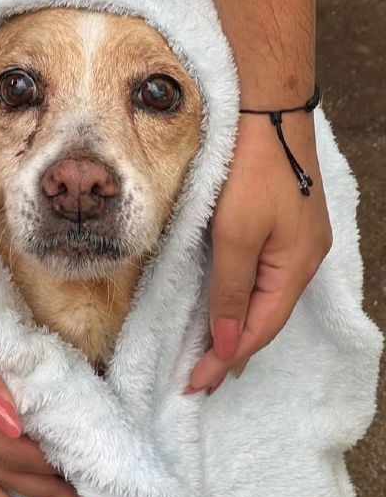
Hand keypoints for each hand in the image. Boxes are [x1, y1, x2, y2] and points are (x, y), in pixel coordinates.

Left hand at [189, 112, 330, 392]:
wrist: (267, 112)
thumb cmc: (251, 172)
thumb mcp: (234, 236)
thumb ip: (230, 290)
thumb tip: (227, 344)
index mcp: (294, 268)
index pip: (258, 330)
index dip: (226, 359)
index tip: (195, 384)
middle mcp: (301, 260)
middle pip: (265, 320)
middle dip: (232, 351)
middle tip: (199, 380)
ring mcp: (295, 243)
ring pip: (265, 300)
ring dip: (238, 329)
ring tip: (211, 356)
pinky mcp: (282, 227)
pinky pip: (263, 278)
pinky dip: (243, 301)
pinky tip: (229, 308)